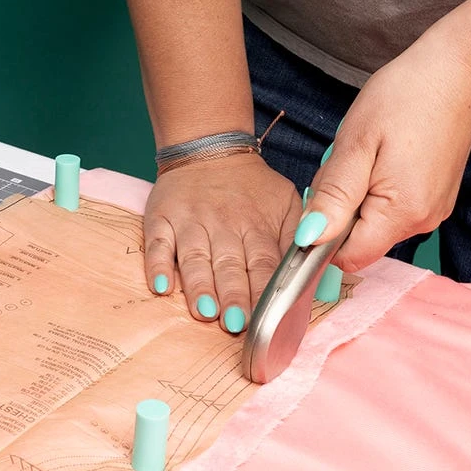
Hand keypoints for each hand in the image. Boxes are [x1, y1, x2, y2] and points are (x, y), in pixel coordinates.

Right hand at [144, 152, 302, 332]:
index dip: (264, 291)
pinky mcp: (162, 219)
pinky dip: (158, 265)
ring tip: (203, 312)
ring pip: (195, 258)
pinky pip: (158, 245)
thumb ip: (296, 239)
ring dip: (199, 286)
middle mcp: (223, 225)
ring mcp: (190, 222)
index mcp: (256, 225)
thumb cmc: (250, 188)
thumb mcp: (286, 204)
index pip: (263, 264)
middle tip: (235, 323)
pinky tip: (161, 286)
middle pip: (229, 265)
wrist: (209, 147)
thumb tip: (312, 277)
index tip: (266, 318)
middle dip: (233, 295)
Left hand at [297, 9, 470, 271]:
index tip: (316, 204)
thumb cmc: (406, 96)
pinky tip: (378, 160)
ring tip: (364, 158)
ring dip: (354, 200)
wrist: (456, 67)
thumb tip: (308, 239)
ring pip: (370, 225)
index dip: (321, 241)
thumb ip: (332, 197)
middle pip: (357, 242)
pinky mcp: (432, 199)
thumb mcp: (355, 145)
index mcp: (401, 213)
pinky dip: (372, 192)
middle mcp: (421, 221)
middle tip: (344, 167)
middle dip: (336, 213)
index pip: (346, 258)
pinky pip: (387, 210)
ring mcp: (429, 211)